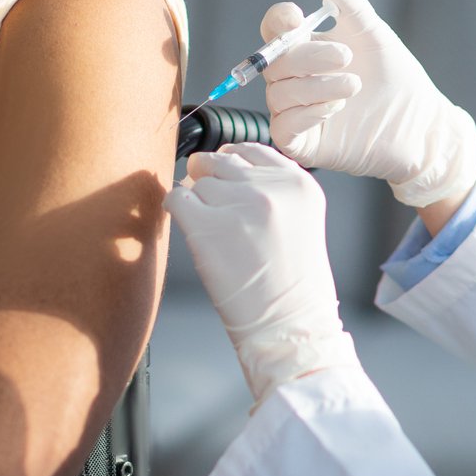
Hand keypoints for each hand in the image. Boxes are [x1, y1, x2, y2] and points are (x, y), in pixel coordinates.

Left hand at [163, 143, 358, 405]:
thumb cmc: (293, 284)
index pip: (251, 150)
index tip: (223, 180)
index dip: (231, 165)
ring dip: (196, 202)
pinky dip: (175, 210)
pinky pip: (176, 198)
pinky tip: (188, 229)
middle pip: (221, 162)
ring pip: (197, 181)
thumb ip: (272, 189)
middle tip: (210, 209)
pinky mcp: (207, 226)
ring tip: (211, 233)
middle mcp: (270, 187)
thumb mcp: (300, 220)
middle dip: (209, 180)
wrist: (290, 326)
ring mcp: (238, 205)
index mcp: (298, 183)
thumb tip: (223, 166)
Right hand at [261, 0, 475, 210]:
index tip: (298, 18)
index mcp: (306, 50)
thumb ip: (346, 1)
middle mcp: (295, 80)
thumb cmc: (396, 77)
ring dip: (316, 86)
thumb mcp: (372, 33)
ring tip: (354, 86)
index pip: (274, 31)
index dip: (278, 22)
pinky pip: (284, 127)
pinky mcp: (302, 144)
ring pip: (280, 94)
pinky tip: (336, 108)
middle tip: (347, 56)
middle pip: (275, 62)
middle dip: (309, 57)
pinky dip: (307, 114)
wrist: (419, 124)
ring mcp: (296, 112)